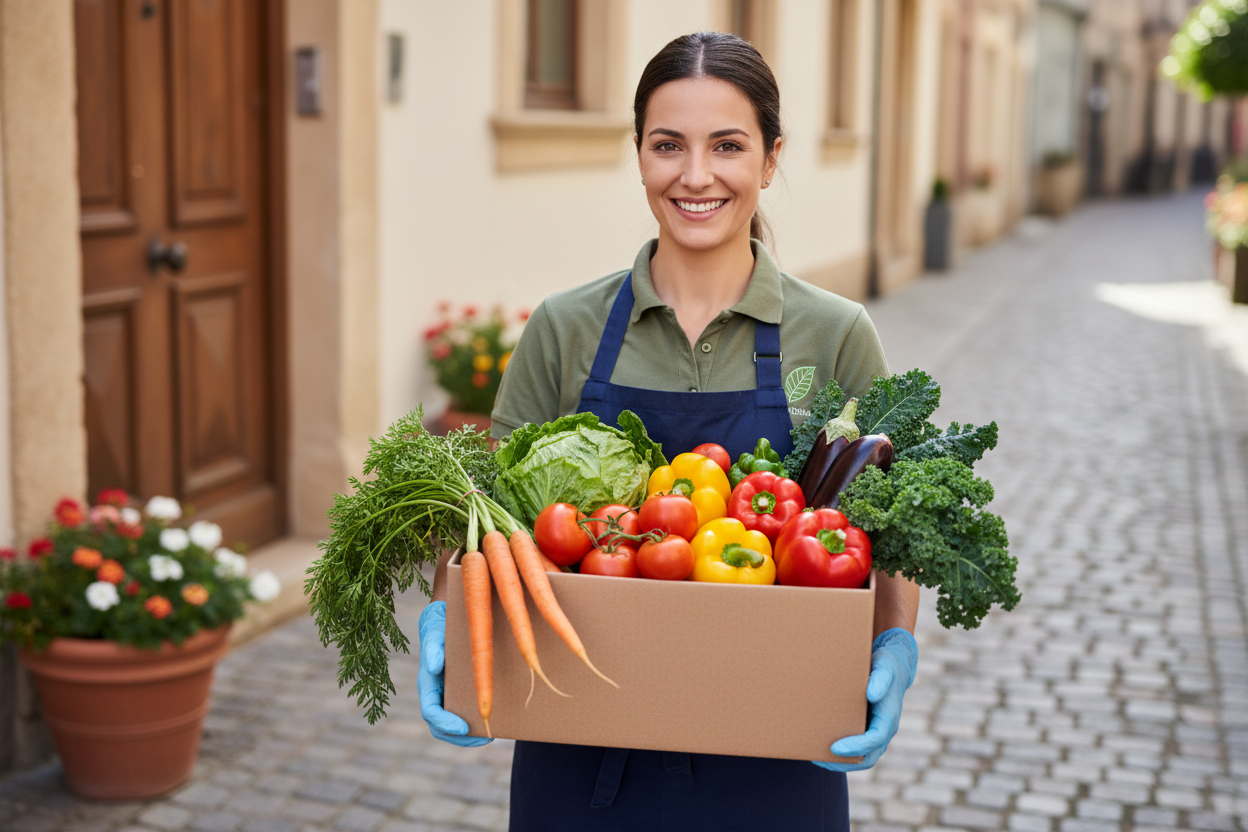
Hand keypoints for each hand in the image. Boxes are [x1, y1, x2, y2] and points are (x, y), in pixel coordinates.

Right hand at [417, 601, 490, 746]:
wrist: (445, 626)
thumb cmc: (439, 631)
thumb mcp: (436, 635)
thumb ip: (433, 648)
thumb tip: (434, 667)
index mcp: (427, 686)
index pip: (431, 712)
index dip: (445, 723)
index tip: (463, 728)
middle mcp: (435, 696)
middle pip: (441, 728)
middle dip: (461, 738)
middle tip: (484, 740)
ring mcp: (446, 698)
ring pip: (453, 726)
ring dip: (470, 737)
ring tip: (490, 738)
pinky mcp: (459, 696)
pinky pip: (465, 716)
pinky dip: (476, 724)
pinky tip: (493, 725)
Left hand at [814, 628, 916, 771]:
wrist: (893, 666)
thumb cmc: (887, 665)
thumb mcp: (885, 666)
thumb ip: (881, 678)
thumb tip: (871, 694)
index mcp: (888, 717)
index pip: (874, 739)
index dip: (855, 747)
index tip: (834, 747)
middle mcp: (884, 730)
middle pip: (868, 758)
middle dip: (844, 763)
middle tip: (819, 760)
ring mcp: (876, 732)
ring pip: (861, 758)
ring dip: (840, 762)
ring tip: (816, 758)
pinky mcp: (867, 729)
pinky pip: (856, 750)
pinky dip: (841, 754)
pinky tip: (821, 747)